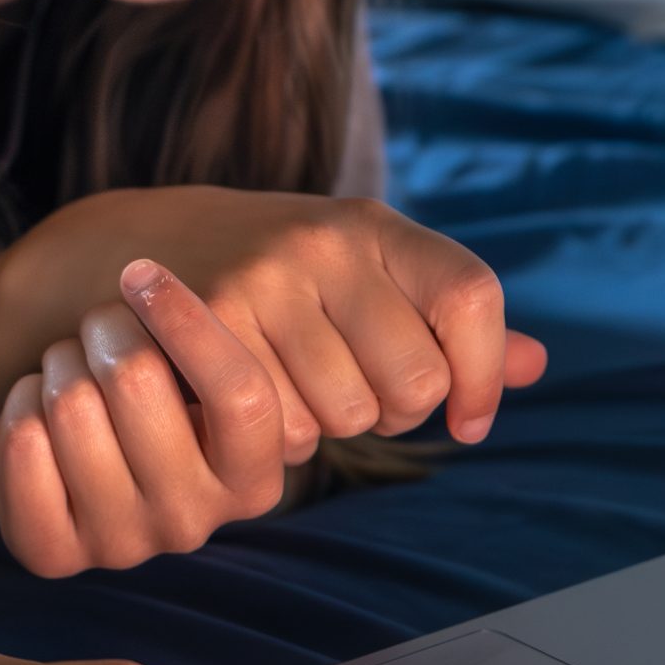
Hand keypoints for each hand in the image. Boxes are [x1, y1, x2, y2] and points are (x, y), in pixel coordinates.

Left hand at [0, 263, 285, 577]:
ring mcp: (122, 544)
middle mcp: (193, 522)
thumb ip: (208, 339)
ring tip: (70, 371)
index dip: (188, 319)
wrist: (77, 470)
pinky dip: (20, 405)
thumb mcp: (198, 375)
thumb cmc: (153, 400)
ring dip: (61, 364)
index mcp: (252, 481)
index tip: (143, 273)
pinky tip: (35, 413)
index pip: (241, 392)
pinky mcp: (54, 552)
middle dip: (107, 329)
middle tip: (101, 329)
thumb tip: (164, 289)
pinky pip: (24, 443)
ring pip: (72, 403)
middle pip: (139, 380)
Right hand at [18, 188, 545, 463]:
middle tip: (348, 395)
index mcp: (372, 226)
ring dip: (326, 430)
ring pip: (344, 413)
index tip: (467, 422)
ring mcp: (261, 279)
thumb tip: (534, 366)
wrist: (130, 253)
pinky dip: (274, 438)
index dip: (483, 373)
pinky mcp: (204, 324)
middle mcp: (322, 243)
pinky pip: (278, 425)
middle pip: (413, 380)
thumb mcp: (360, 278)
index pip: (470, 297)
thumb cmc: (273, 283)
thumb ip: (446, 322)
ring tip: (291, 394)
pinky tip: (251, 407)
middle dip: (390, 413)